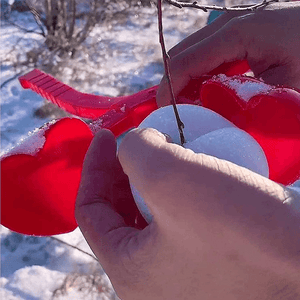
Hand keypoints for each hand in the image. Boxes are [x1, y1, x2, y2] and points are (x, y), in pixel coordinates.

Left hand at [76, 128, 299, 299]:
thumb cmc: (240, 227)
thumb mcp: (172, 177)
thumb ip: (136, 152)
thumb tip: (136, 145)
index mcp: (131, 271)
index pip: (91, 211)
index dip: (93, 167)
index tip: (107, 135)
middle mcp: (152, 279)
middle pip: (118, 213)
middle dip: (123, 171)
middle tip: (138, 139)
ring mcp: (182, 271)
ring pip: (149, 214)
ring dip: (152, 177)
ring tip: (166, 148)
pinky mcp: (208, 259)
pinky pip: (178, 219)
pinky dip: (178, 190)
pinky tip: (193, 168)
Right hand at [157, 2, 299, 106]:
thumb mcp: (282, 88)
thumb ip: (241, 101)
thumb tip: (207, 114)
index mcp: (236, 33)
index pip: (185, 62)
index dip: (170, 89)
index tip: (167, 114)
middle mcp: (227, 24)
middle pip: (180, 55)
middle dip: (173, 85)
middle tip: (177, 113)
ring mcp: (230, 25)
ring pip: (190, 54)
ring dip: (185, 80)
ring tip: (190, 106)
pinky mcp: (235, 32)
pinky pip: (204, 53)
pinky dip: (198, 74)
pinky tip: (205, 92)